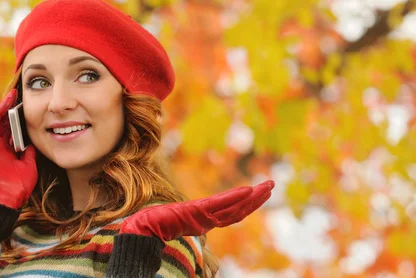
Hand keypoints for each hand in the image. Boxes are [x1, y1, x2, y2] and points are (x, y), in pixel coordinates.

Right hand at [0, 89, 37, 208]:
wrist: (5, 195)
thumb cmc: (17, 185)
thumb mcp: (29, 166)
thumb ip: (29, 154)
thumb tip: (33, 143)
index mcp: (10, 152)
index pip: (15, 131)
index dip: (21, 119)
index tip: (30, 108)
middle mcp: (1, 146)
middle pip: (7, 123)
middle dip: (14, 110)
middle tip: (23, 97)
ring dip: (6, 107)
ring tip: (15, 95)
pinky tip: (7, 101)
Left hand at [119, 180, 273, 240]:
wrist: (142, 229)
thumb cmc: (154, 222)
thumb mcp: (174, 214)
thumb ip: (187, 213)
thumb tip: (189, 210)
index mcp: (204, 220)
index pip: (232, 212)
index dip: (248, 203)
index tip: (260, 192)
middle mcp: (207, 220)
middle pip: (238, 209)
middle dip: (257, 198)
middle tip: (272, 185)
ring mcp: (203, 217)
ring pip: (234, 208)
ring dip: (252, 197)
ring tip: (267, 187)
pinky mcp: (197, 213)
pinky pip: (220, 206)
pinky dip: (235, 199)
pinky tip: (247, 190)